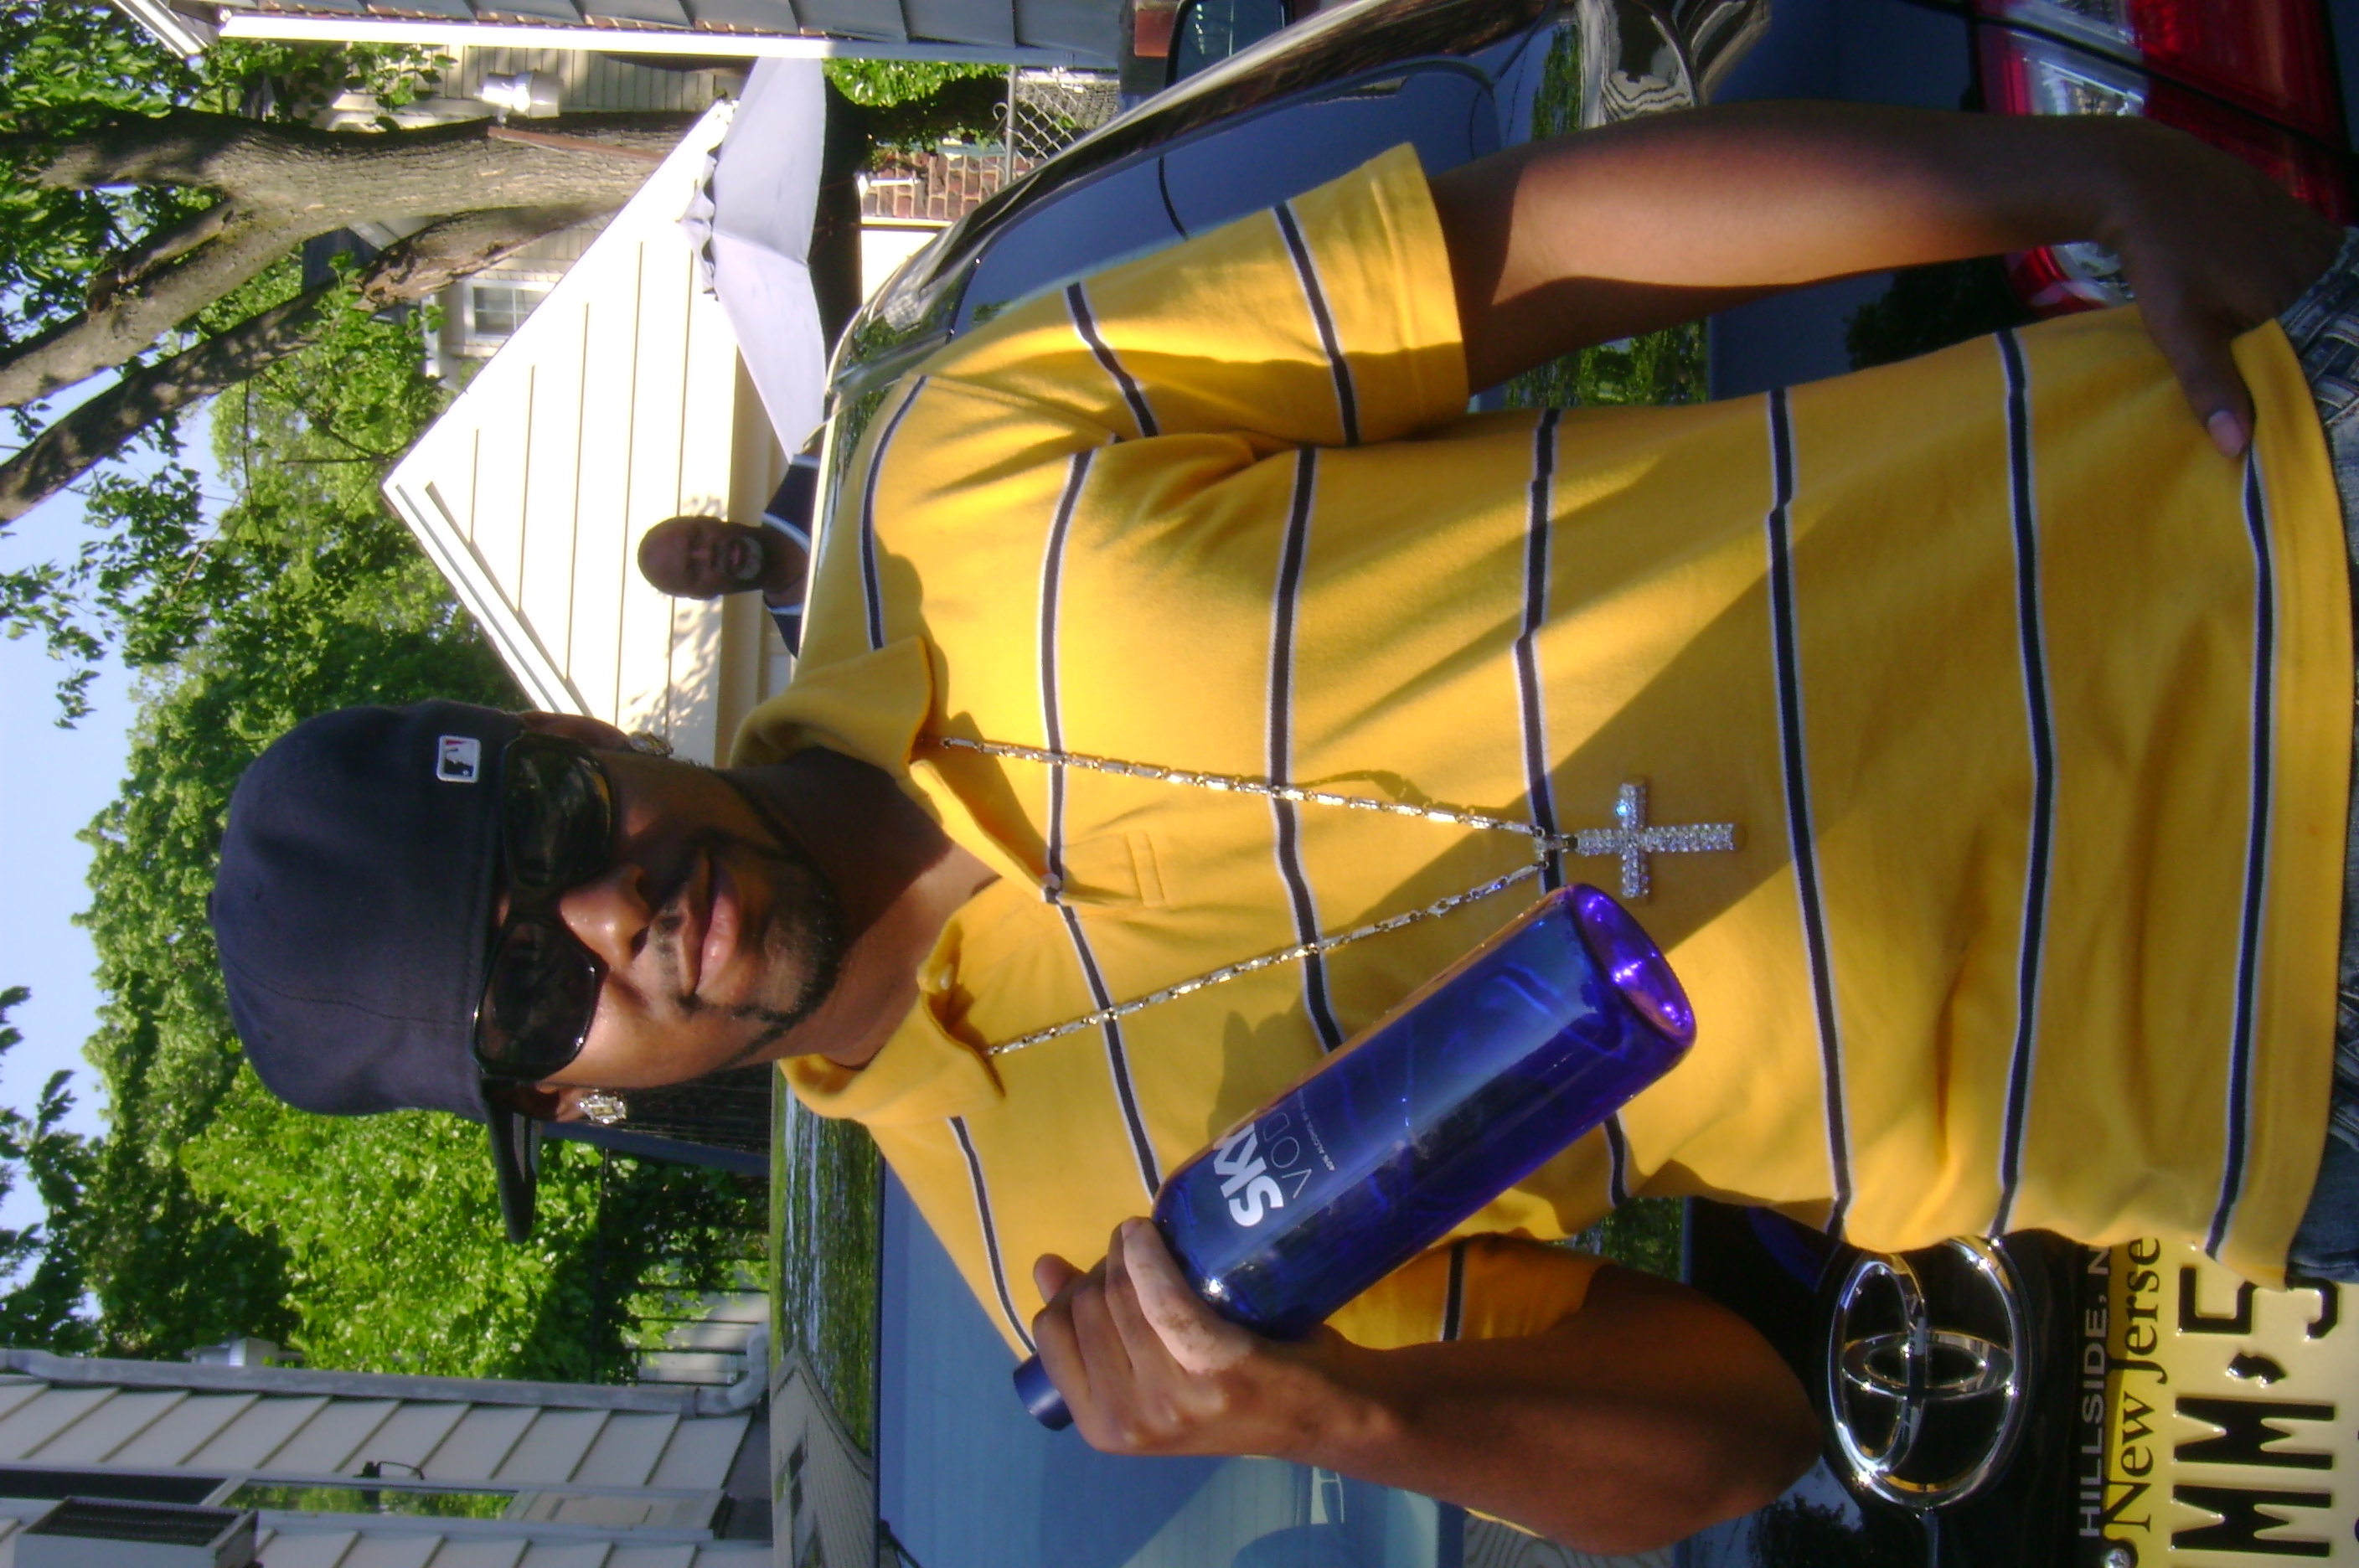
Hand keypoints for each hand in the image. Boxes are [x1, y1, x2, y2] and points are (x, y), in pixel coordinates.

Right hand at [1030, 1219, 1357, 1458]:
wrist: (1325, 1414)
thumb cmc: (1236, 1391)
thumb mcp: (1153, 1377)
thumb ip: (1096, 1335)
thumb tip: (1044, 1267)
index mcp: (1103, 1428)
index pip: (1052, 1333)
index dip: (1070, 1291)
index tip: (1103, 1274)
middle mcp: (1131, 1419)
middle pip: (1087, 1308)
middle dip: (1104, 1267)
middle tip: (1138, 1253)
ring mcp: (1173, 1397)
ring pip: (1120, 1295)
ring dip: (1128, 1251)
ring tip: (1150, 1241)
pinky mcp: (1215, 1365)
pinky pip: (1162, 1297)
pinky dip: (1149, 1254)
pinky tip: (1150, 1233)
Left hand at [2096, 118, 2342, 456]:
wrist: (2149, 178)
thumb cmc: (2163, 258)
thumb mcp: (2181, 329)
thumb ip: (2211, 385)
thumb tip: (2237, 448)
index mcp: (2306, 291)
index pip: (2337, 345)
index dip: (2329, 374)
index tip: (2323, 405)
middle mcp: (2324, 260)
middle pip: (2336, 315)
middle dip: (2322, 347)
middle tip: (2306, 382)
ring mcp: (2315, 232)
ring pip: (2327, 287)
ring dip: (2313, 315)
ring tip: (2297, 348)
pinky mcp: (2299, 215)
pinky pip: (2314, 261)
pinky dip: (2304, 284)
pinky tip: (2281, 301)